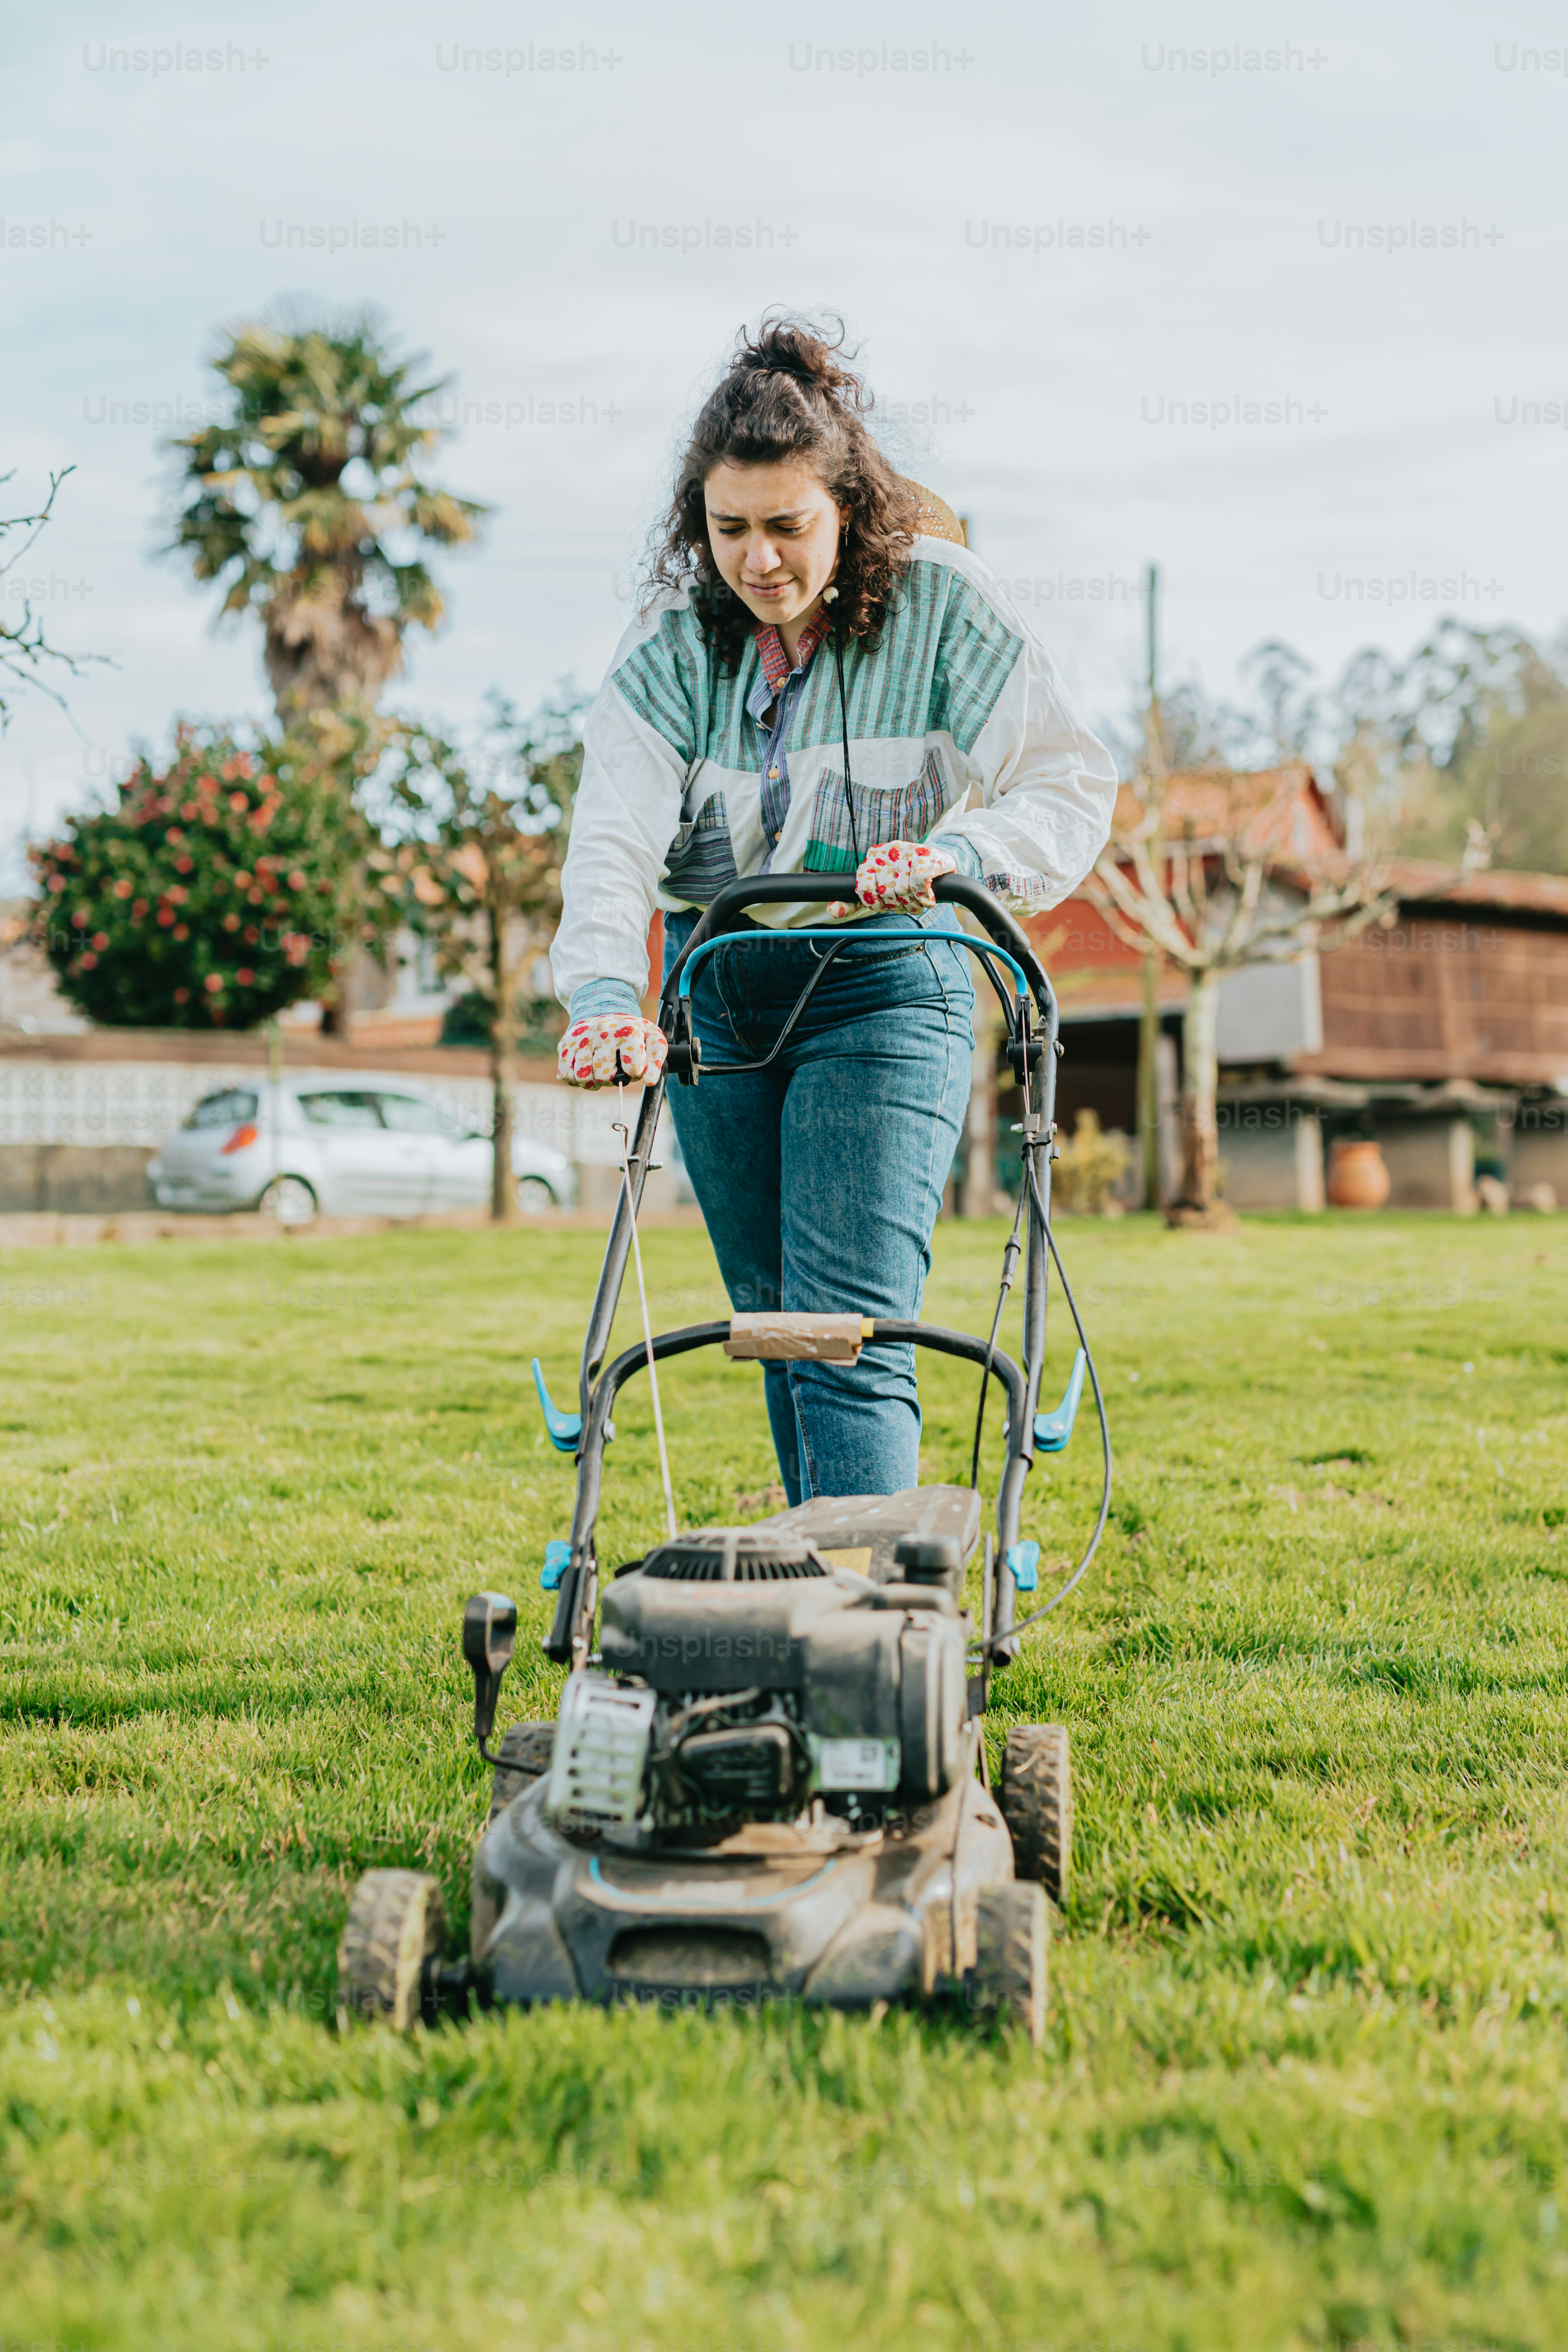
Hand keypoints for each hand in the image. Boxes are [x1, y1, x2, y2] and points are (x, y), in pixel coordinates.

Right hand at [557, 1013, 667, 1088]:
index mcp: (628, 1030)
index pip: (632, 1068)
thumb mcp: (652, 1040)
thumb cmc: (631, 1032)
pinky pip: (566, 1074)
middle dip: (611, 1079)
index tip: (633, 1064)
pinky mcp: (566, 1043)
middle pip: (604, 1075)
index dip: (634, 1073)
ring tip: (599, 1071)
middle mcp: (603, 1031)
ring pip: (583, 1077)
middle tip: (614, 1069)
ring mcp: (582, 1036)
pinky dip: (575, 1080)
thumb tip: (649, 1081)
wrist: (605, 1010)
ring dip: (592, 1082)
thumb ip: (656, 1062)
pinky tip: (585, 1070)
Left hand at [827, 839, 957, 920]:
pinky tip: (928, 895)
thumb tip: (833, 911)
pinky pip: (919, 883)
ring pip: (903, 891)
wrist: (938, 863)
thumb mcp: (878, 889)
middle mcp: (885, 852)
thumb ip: (856, 901)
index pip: (863, 888)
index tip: (886, 905)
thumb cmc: (906, 879)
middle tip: (906, 903)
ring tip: (918, 899)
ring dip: (913, 904)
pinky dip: (925, 896)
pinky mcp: (924, 855)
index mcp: (871, 859)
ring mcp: (905, 851)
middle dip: (897, 906)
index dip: (876, 903)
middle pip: (885, 893)